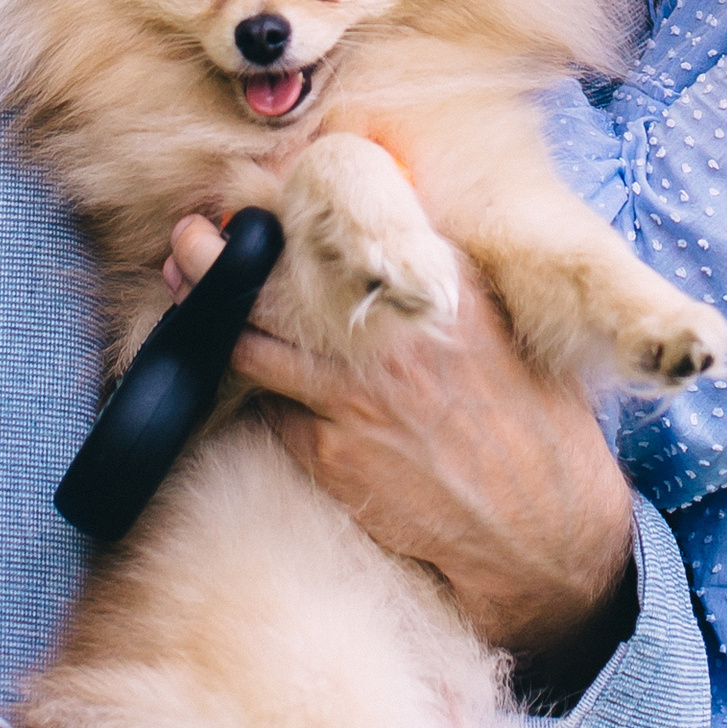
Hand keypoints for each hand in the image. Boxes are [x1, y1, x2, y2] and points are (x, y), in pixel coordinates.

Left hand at [164, 215, 639, 695]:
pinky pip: (274, 414)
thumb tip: (394, 224)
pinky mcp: (331, 453)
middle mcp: (390, 333)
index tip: (252, 195)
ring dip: (210, 315)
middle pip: (277, 279)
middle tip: (188, 236)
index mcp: (442, 287)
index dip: (288, 208)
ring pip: (253, 344)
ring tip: (182, 285)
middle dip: (218, 254)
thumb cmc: (536, 426)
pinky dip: (264, 398)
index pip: (346, 228)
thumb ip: (445, 278)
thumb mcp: (504, 327)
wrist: (544, 533)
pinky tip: (252, 386)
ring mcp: (354, 395)